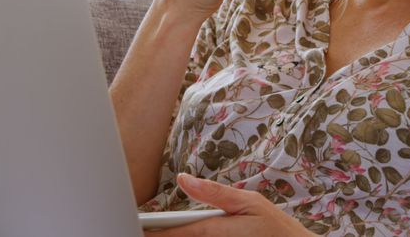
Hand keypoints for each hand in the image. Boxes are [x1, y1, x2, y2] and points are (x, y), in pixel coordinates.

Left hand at [144, 174, 313, 235]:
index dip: (153, 231)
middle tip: (137, 228)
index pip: (175, 233)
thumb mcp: (249, 201)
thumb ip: (215, 192)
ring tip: (155, 232)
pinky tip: (177, 236)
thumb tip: (184, 179)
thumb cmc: (276, 228)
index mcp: (216, 230)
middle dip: (160, 236)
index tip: (133, 226)